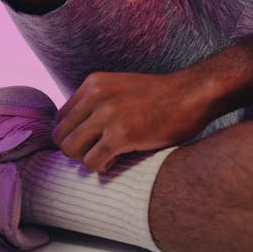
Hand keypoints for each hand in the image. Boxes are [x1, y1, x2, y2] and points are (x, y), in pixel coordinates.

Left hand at [52, 70, 211, 172]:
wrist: (192, 95)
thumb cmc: (160, 97)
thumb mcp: (120, 88)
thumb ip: (97, 102)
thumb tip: (76, 131)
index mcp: (94, 83)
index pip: (60, 119)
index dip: (73, 135)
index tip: (91, 142)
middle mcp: (96, 95)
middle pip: (61, 136)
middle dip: (77, 150)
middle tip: (99, 152)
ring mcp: (108, 114)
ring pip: (71, 151)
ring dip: (87, 160)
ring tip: (108, 156)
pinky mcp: (121, 134)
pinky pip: (92, 163)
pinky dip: (103, 168)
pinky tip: (119, 160)